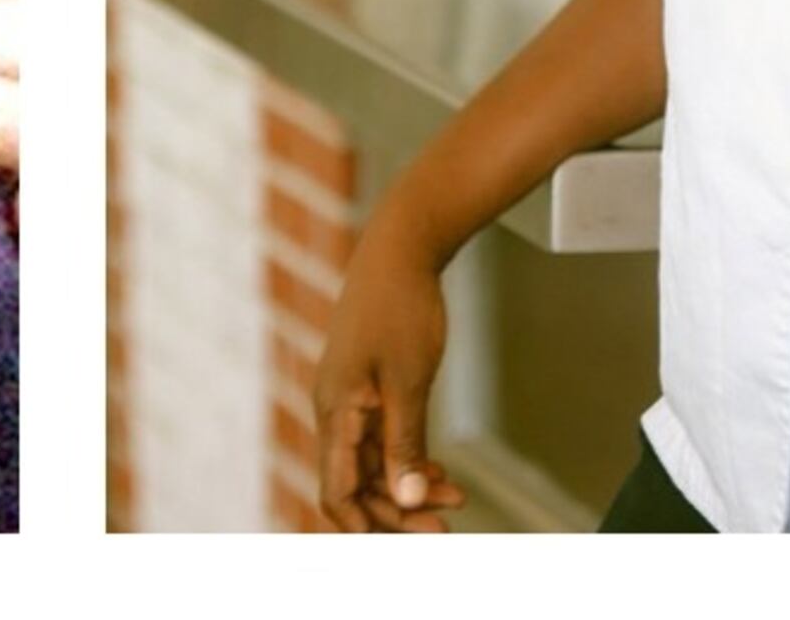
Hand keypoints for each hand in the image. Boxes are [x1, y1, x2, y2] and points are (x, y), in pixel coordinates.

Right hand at [311, 212, 465, 531]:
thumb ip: (405, 444)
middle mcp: (335, 411)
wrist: (400, 249)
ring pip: (372, 464)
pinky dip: (408, 460)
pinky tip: (439, 473)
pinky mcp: (367, 389)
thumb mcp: (409, 382)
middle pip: (356, 484)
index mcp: (335, 411)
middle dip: (397, 511)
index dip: (366, 526)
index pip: (337, 491)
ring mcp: (350, 400)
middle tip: (445, 528)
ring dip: (408, 487)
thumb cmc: (401, 308)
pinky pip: (381, 440)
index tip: (410, 541)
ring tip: (454, 499)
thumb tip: (406, 500)